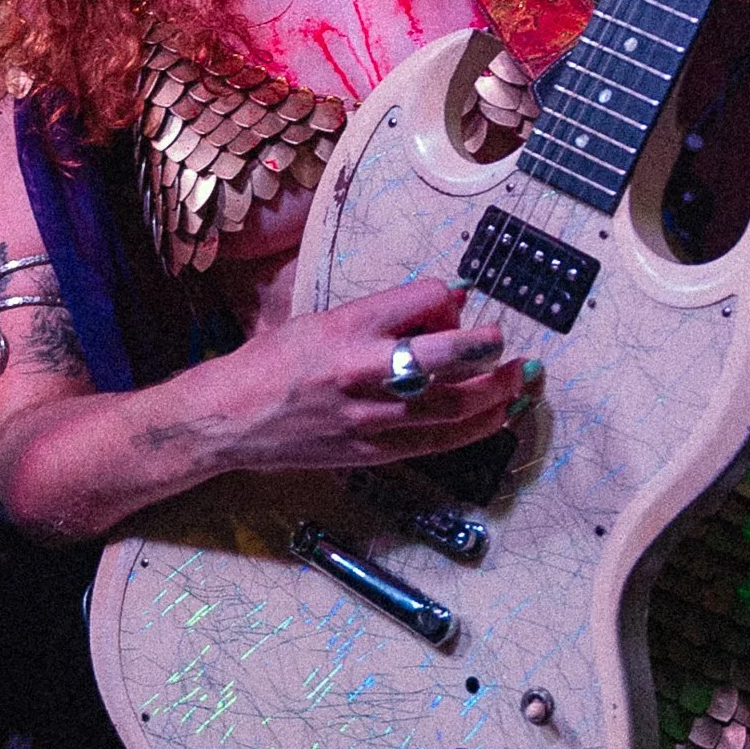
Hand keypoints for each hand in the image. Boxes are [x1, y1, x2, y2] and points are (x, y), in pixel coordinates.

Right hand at [216, 280, 532, 473]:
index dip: (448, 297)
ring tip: (520, 379)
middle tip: (505, 342)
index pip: (424, 299)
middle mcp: (362, 369)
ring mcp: (370, 416)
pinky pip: (438, 441)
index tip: (456, 303)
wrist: (229, 420)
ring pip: (452, 405)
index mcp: (347, 326)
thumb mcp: (318, 319)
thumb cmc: (271, 363)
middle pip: (446, 357)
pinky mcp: (373, 451)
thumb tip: (445, 306)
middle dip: (486, 347)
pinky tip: (499, 416)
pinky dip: (476, 428)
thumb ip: (381, 313)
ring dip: (495, 391)